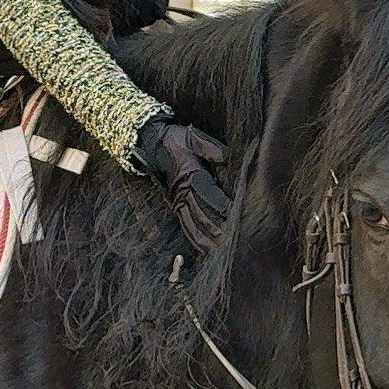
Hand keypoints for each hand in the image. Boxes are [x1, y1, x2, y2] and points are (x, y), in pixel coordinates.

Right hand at [130, 116, 230, 253]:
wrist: (151, 144)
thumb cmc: (175, 139)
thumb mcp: (192, 137)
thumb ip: (208, 146)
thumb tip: (226, 156)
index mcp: (190, 175)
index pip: (210, 195)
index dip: (223, 206)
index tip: (237, 216)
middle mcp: (183, 193)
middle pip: (202, 215)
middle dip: (218, 229)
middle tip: (234, 242)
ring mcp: (178, 201)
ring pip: (193, 226)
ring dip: (207, 240)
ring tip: (221, 252)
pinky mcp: (175, 206)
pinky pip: (186, 226)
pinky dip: (196, 239)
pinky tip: (206, 250)